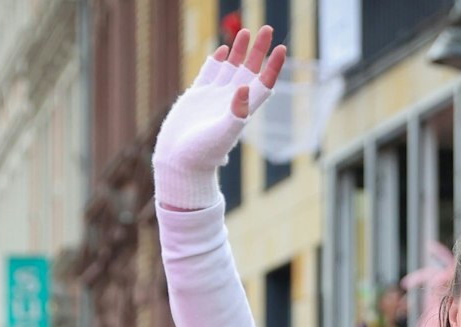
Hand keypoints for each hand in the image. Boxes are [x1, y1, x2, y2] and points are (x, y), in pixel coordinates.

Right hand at [152, 24, 287, 210]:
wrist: (178, 164)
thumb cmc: (202, 155)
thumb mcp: (222, 134)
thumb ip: (235, 113)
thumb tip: (244, 89)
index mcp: (241, 110)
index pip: (263, 83)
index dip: (273, 67)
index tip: (281, 49)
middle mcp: (230, 101)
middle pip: (249, 70)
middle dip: (258, 51)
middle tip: (267, 28)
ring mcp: (213, 98)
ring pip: (230, 69)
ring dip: (239, 51)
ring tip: (245, 32)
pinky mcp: (196, 97)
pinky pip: (210, 74)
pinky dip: (217, 62)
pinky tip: (223, 50)